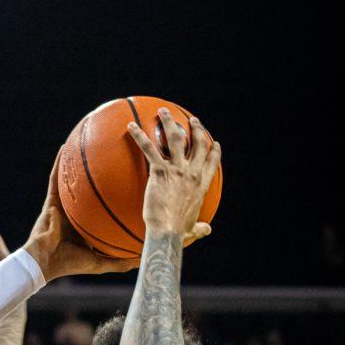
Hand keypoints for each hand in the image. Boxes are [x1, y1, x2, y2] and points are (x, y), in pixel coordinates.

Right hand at [24, 153, 139, 281]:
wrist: (45, 263)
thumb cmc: (70, 264)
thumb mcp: (101, 263)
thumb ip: (121, 261)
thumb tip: (143, 259)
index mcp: (87, 223)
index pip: (104, 207)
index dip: (116, 195)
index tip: (132, 182)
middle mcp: (76, 210)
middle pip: (92, 188)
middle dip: (102, 173)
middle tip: (118, 155)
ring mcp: (63, 204)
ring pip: (73, 178)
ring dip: (78, 161)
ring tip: (90, 142)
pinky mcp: (51, 200)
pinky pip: (56, 177)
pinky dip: (59, 163)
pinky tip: (65, 147)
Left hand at [127, 108, 220, 240]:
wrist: (167, 231)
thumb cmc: (178, 233)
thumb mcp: (193, 229)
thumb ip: (200, 228)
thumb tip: (206, 230)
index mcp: (202, 185)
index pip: (212, 162)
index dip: (214, 151)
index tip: (214, 142)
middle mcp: (192, 172)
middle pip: (198, 144)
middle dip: (196, 129)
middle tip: (192, 120)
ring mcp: (177, 169)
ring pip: (176, 138)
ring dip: (170, 122)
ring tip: (164, 111)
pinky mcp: (160, 170)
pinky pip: (148, 149)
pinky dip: (139, 136)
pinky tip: (130, 126)